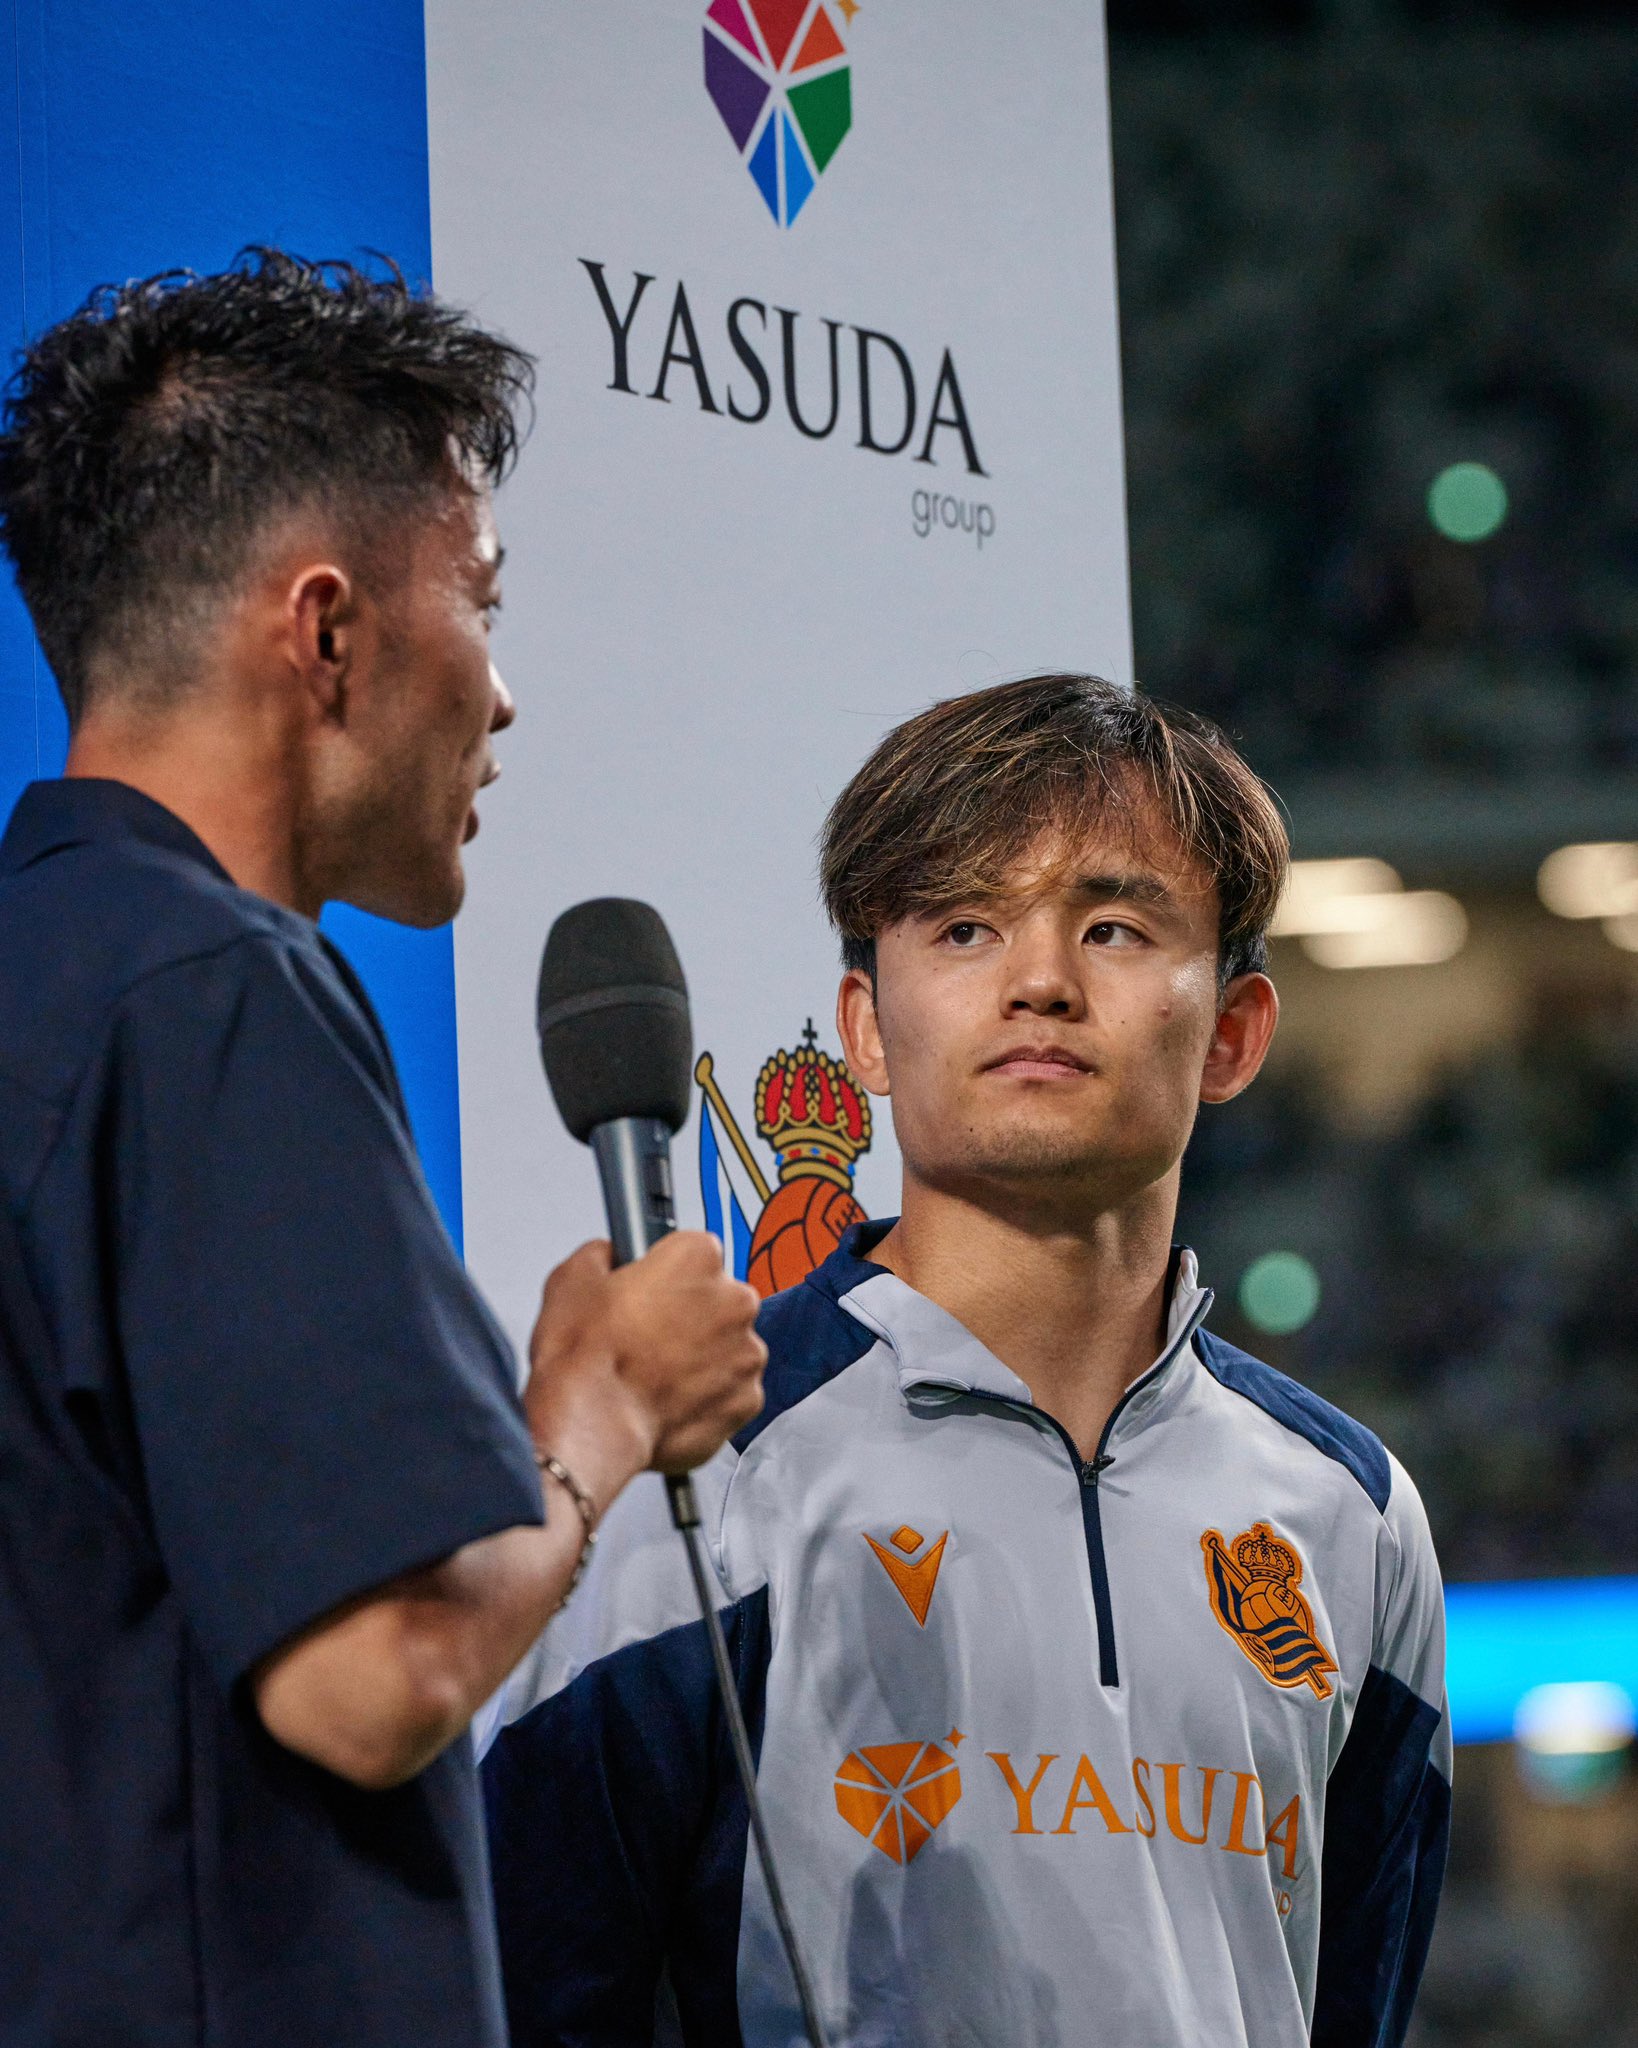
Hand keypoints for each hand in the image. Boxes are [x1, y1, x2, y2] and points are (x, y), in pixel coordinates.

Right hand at [523, 1234, 765, 1497]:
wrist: (594, 1428)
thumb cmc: (585, 1360)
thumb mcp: (571, 1280)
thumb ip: (602, 1256)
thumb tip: (608, 1257)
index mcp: (697, 1258)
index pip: (695, 1252)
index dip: (667, 1274)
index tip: (650, 1291)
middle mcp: (734, 1300)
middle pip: (719, 1299)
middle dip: (691, 1316)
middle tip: (647, 1340)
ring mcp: (747, 1353)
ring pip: (729, 1348)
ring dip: (703, 1359)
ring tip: (656, 1378)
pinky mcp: (747, 1402)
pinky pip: (732, 1393)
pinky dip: (708, 1399)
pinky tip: (670, 1404)